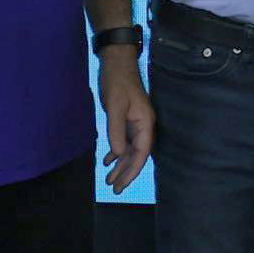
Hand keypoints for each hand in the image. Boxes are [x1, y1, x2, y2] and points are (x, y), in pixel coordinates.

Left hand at [101, 51, 154, 192]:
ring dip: (120, 165)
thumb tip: (120, 154)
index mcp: (145, 122)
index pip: (142, 152)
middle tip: (115, 189)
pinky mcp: (127, 119)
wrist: (116, 62)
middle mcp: (143, 124)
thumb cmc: (117, 81)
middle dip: (126, 173)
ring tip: (109, 180)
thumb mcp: (115, 107)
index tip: (123, 184)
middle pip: (137, 154)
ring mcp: (135, 122)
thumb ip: (117, 131)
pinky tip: (108, 161)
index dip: (133, 170)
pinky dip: (116, 152)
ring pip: (130, 150)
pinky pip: (124, 141)